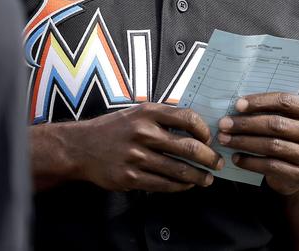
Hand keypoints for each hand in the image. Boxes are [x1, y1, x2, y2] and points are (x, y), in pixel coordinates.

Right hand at [57, 103, 223, 192]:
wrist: (80, 147)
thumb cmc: (113, 129)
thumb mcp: (137, 112)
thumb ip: (163, 116)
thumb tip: (195, 126)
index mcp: (147, 112)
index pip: (187, 118)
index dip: (204, 129)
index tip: (209, 138)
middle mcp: (143, 133)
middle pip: (188, 147)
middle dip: (209, 157)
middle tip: (218, 163)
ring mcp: (136, 157)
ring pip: (178, 169)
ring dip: (198, 176)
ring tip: (207, 178)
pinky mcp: (130, 177)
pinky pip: (163, 184)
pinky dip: (180, 186)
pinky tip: (186, 185)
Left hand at [216, 92, 298, 195]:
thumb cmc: (289, 137)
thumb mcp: (288, 119)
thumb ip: (272, 109)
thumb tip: (238, 103)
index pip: (286, 101)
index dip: (260, 102)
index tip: (237, 105)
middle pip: (277, 124)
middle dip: (246, 123)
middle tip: (224, 123)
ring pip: (272, 146)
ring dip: (244, 142)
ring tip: (225, 139)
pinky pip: (271, 166)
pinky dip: (250, 161)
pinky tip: (236, 158)